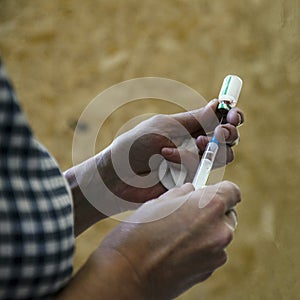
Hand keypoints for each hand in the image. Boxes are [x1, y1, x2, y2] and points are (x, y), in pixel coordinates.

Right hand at [87, 181, 240, 298]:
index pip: (232, 191)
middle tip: (189, 212)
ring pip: (218, 234)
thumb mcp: (158, 202)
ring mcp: (216, 254)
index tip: (211, 192)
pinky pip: (211, 252)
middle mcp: (219, 230)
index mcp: (209, 206)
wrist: (125, 275)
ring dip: (205, 231)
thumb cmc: (137, 234)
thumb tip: (191, 191)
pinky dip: (200, 248)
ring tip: (177, 234)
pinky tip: (176, 249)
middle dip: (212, 212)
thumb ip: (182, 194)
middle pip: (227, 214)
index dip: (221, 190)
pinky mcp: (208, 272)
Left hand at [99, 100, 243, 201]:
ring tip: (193, 145)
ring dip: (211, 149)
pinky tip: (169, 160)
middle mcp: (194, 145)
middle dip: (228, 134)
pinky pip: (203, 172)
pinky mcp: (189, 181)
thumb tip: (218, 103)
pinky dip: (188, 163)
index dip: (231, 116)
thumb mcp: (166, 126)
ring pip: (221, 157)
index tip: (235, 115)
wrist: (118, 177)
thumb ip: (195, 119)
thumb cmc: (136, 146)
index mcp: (189, 127)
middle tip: (221, 132)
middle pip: (227, 140)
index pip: (219, 120)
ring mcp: (192, 164)